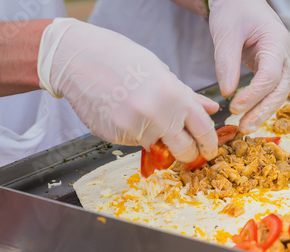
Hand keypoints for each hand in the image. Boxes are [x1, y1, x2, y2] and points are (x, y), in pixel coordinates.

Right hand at [38, 18, 218, 162]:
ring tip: (143, 116)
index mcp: (174, 96)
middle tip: (187, 151)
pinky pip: (135, 143)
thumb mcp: (160, 72)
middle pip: (185, 150)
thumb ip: (187, 96)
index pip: (203, 130)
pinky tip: (125, 114)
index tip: (210, 150)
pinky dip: (136, 135)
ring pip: (158, 148)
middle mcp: (158, 115)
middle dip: (189, 154)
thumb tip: (212, 110)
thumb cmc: (121, 59)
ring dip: (158, 141)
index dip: (209, 144)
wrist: (78, 59)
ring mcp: (136, 129)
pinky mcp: (117, 137)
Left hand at [209, 0, 289, 133]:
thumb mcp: (225, 32)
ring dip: (263, 112)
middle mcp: (286, 53)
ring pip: (279, 93)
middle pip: (280, 89)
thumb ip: (226, 62)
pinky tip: (248, 116)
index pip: (270, 75)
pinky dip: (260, 104)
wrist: (240, 1)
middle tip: (244, 128)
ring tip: (245, 127)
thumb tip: (227, 93)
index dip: (253, 95)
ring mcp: (283, 61)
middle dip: (262, 111)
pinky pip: (271, 90)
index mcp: (277, 40)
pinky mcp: (275, 67)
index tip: (233, 107)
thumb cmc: (233, 10)